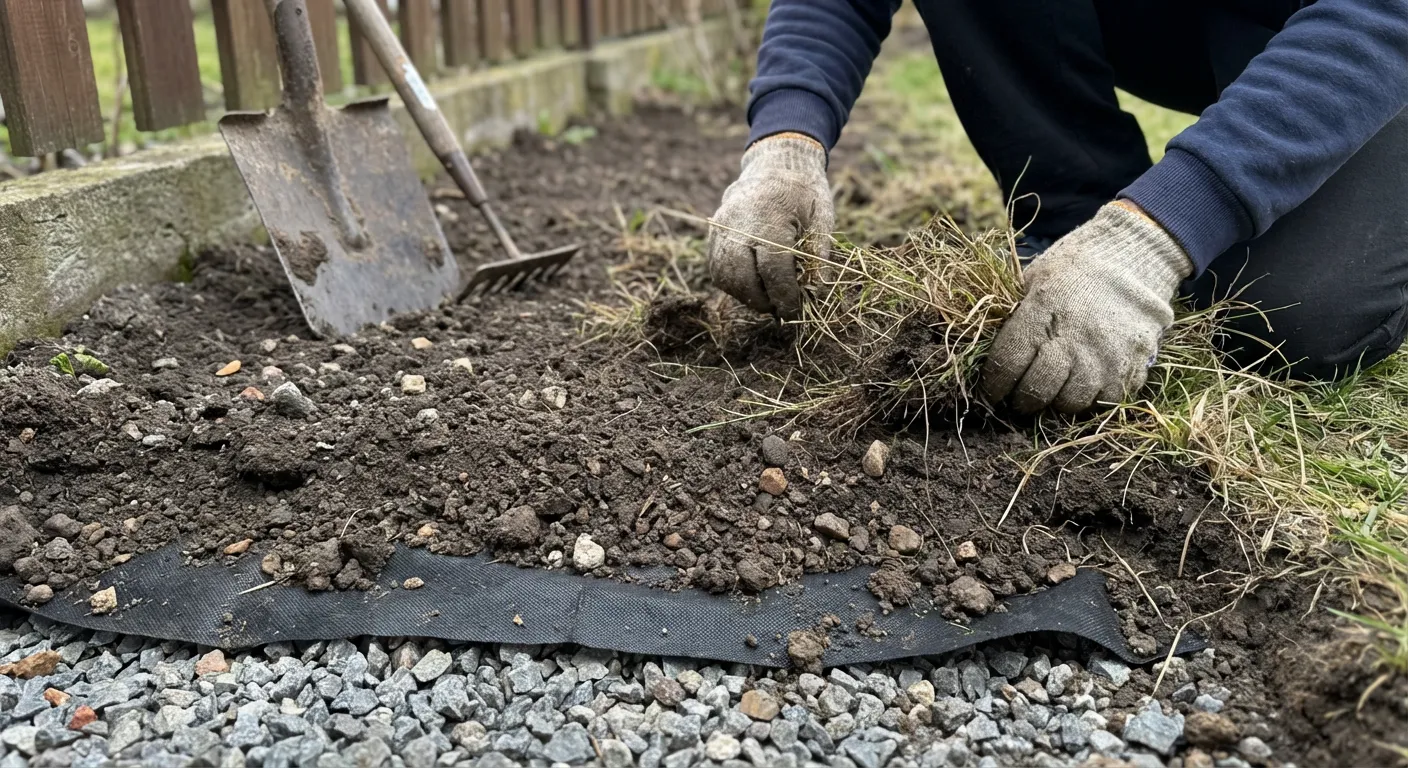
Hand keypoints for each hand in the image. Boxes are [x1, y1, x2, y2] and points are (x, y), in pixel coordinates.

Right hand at [708, 133, 833, 318]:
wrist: (775, 162)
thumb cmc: (803, 192)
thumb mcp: (822, 219)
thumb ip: (819, 255)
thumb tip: (815, 292)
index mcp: (769, 216)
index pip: (773, 268)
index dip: (784, 295)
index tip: (794, 310)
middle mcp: (739, 222)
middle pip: (742, 276)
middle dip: (761, 300)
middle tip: (779, 309)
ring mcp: (721, 226)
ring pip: (724, 275)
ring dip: (744, 295)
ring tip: (766, 299)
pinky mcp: (713, 230)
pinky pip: (716, 266)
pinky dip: (732, 283)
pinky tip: (752, 285)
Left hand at [981, 202, 1192, 413]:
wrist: (1136, 255)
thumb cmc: (1076, 267)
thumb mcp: (1035, 277)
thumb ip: (1013, 313)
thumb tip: (986, 347)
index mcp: (1041, 311)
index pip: (1007, 363)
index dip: (994, 384)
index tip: (991, 391)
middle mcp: (1074, 337)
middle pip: (1038, 390)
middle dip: (1023, 399)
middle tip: (1021, 397)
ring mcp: (1107, 354)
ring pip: (1072, 402)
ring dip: (1058, 401)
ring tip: (1055, 389)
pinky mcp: (1133, 364)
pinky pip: (1107, 400)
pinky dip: (1093, 398)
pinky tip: (1086, 384)